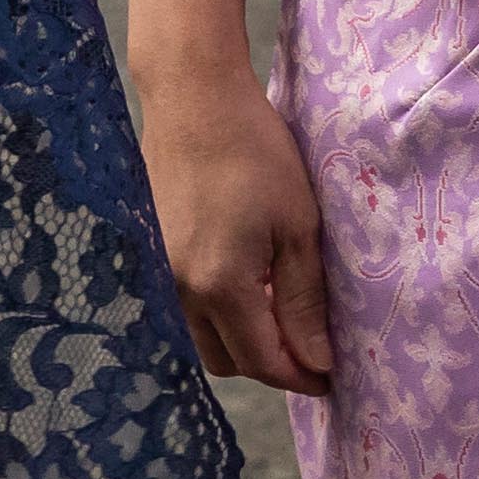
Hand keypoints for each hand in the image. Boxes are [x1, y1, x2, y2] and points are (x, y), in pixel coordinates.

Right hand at [137, 58, 336, 394]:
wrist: (194, 99)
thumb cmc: (256, 152)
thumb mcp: (298, 226)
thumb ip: (304, 301)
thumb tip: (318, 362)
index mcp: (220, 286)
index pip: (263, 362)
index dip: (300, 378)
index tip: (330, 379)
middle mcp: (178, 292)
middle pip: (227, 362)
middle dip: (269, 364)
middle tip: (308, 345)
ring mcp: (157, 275)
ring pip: (201, 339)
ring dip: (239, 341)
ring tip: (278, 313)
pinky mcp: (148, 255)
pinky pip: (183, 309)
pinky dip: (215, 314)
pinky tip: (244, 284)